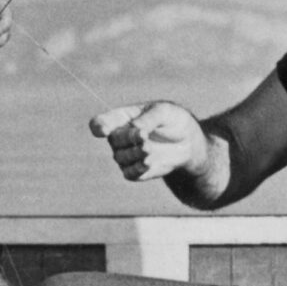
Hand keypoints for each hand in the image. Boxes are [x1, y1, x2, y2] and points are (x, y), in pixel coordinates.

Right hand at [89, 101, 208, 183]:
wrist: (187, 141)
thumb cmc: (171, 120)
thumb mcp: (164, 112)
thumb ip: (149, 118)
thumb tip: (135, 127)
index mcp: (120, 119)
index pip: (100, 123)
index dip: (99, 126)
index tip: (103, 130)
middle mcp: (118, 138)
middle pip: (114, 140)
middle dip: (128, 138)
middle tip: (144, 136)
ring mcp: (125, 155)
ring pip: (121, 157)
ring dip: (136, 153)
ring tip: (149, 148)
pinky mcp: (134, 171)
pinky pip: (130, 173)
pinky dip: (138, 168)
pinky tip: (148, 163)